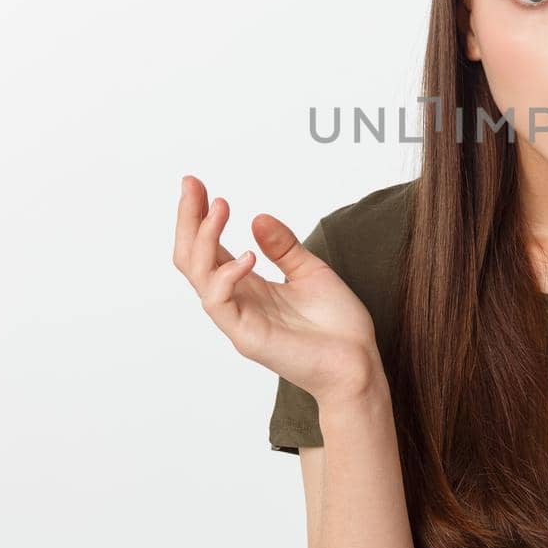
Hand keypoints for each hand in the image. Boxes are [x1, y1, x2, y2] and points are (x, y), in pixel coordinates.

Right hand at [172, 175, 379, 403]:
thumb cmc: (338, 326)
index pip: (209, 249)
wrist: (359, 364)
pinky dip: (227, 275)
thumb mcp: (311, 271)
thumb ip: (283, 247)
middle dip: (188, 220)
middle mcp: (237, 302)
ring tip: (221, 207)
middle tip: (191, 185)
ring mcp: (238, 320)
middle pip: (192, 258)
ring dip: (204, 237)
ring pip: (198, 276)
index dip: (200, 217)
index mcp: (248, 287)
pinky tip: (248, 256)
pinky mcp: (247, 337)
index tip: (197, 183)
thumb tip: (257, 216)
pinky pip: (220, 303)